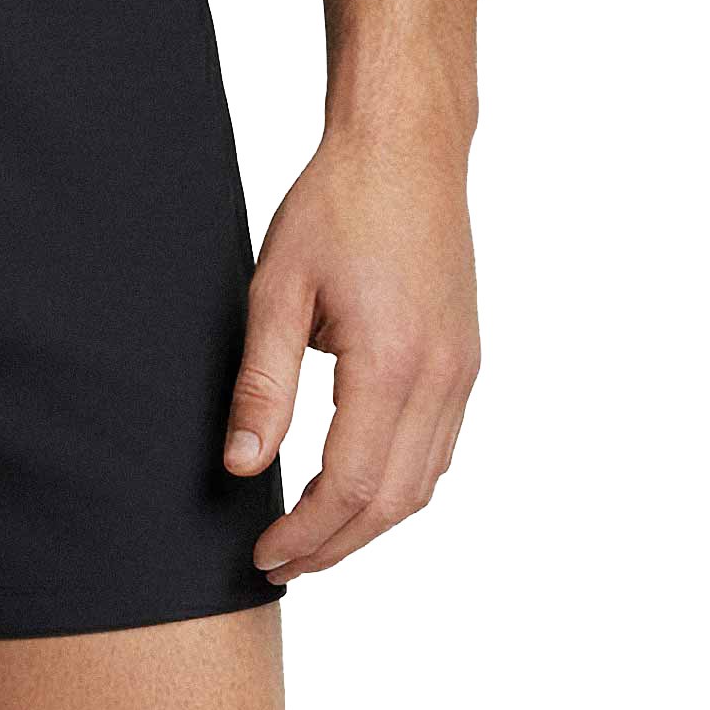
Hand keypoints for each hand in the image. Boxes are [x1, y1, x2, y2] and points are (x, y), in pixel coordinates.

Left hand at [223, 127, 480, 579]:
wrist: (406, 147)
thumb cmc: (338, 203)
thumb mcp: (278, 286)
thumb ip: (263, 382)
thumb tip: (244, 465)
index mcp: (392, 363)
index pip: (351, 486)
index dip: (306, 532)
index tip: (264, 552)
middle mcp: (440, 378)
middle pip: (393, 502)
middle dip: (335, 545)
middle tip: (281, 562)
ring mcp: (461, 371)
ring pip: (424, 483)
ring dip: (369, 523)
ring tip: (313, 537)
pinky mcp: (465, 359)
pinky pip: (439, 448)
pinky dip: (400, 484)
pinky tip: (358, 486)